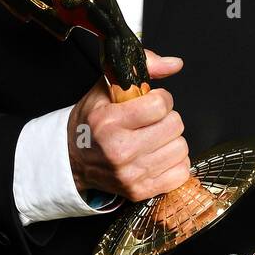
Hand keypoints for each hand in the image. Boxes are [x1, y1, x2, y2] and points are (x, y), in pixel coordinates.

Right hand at [67, 50, 189, 201]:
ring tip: (154, 138)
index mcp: (109, 122)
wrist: (74, 160)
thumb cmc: (91, 122)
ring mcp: (130, 174)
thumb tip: (175, 64)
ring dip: (171, 141)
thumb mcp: (107, 88)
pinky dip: (174, 163)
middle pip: (174, 126)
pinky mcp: (140, 191)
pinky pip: (181, 173)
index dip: (161, 99)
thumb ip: (143, 68)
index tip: (152, 101)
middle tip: (152, 121)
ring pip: (181, 149)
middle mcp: (119, 150)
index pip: (160, 105)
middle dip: (167, 119)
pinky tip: (157, 156)